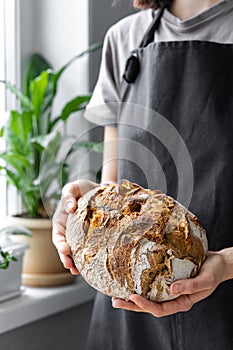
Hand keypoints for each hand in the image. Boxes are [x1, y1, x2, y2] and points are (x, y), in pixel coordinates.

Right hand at [52, 179, 97, 274]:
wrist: (98, 190)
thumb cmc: (82, 189)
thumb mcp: (73, 187)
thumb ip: (69, 195)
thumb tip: (70, 207)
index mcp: (61, 221)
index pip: (57, 235)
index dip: (60, 244)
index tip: (65, 249)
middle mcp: (68, 231)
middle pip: (64, 247)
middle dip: (66, 258)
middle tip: (70, 265)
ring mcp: (79, 235)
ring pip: (74, 251)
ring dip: (74, 262)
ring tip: (77, 270)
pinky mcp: (90, 237)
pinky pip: (87, 248)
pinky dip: (87, 257)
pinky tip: (91, 265)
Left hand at [112, 251, 226, 316]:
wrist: (218, 261)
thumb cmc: (214, 271)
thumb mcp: (206, 280)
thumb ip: (191, 286)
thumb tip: (172, 289)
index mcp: (182, 301)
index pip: (160, 309)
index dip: (146, 305)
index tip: (133, 297)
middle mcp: (173, 297)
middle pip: (149, 305)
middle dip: (132, 305)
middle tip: (115, 301)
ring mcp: (170, 288)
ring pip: (149, 295)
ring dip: (133, 296)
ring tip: (117, 293)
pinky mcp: (168, 277)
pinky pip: (153, 282)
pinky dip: (142, 282)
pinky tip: (131, 277)